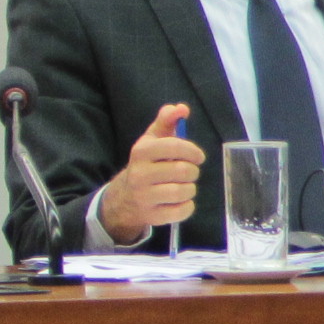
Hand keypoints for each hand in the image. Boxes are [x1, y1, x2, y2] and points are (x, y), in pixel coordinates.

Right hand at [96, 105, 202, 242]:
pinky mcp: (152, 216)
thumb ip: (167, 121)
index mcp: (141, 152)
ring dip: (190, 189)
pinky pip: (182, 211)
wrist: (125, 197)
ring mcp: (144, 197)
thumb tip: (181, 108)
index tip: (198, 156)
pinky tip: (179, 201)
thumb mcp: (152, 140)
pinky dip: (187, 206)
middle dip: (192, 171)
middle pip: (183, 171)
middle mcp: (139, 174)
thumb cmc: (147, 164)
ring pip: (184, 191)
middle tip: (188, 172)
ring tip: (182, 186)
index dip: (193, 151)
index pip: (174, 146)